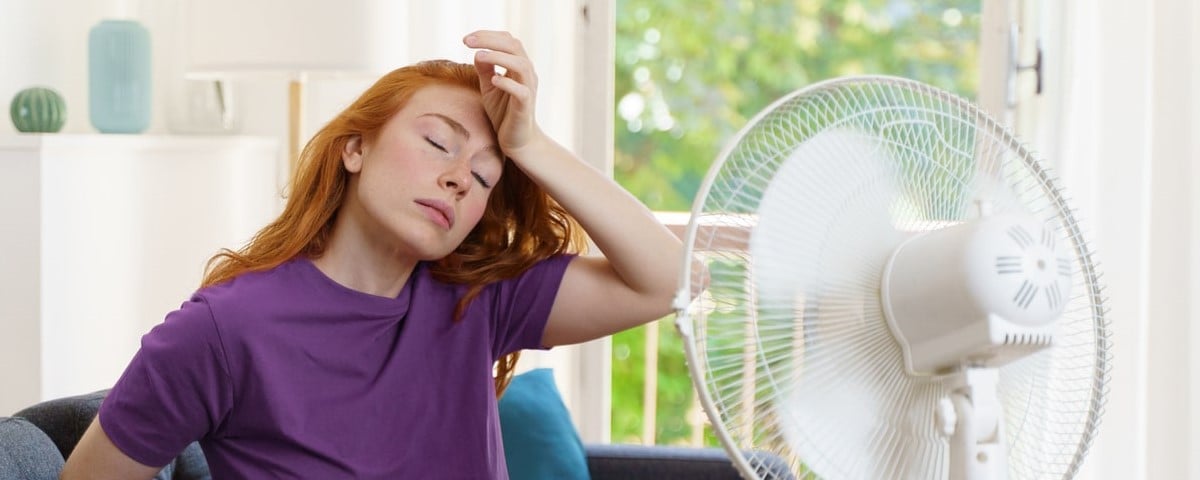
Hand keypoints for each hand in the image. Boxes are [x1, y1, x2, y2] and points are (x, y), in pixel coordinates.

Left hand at [463, 30, 540, 156]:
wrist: (518, 142)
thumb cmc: (503, 114)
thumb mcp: (489, 87)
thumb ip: (485, 69)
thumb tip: (477, 51)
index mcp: (519, 67)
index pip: (508, 41)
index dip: (488, 35)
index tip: (467, 39)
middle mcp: (527, 74)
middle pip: (514, 46)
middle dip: (490, 40)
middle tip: (467, 41)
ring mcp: (529, 89)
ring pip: (521, 64)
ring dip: (499, 57)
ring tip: (479, 55)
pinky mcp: (526, 106)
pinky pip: (521, 91)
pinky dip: (507, 82)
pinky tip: (493, 80)